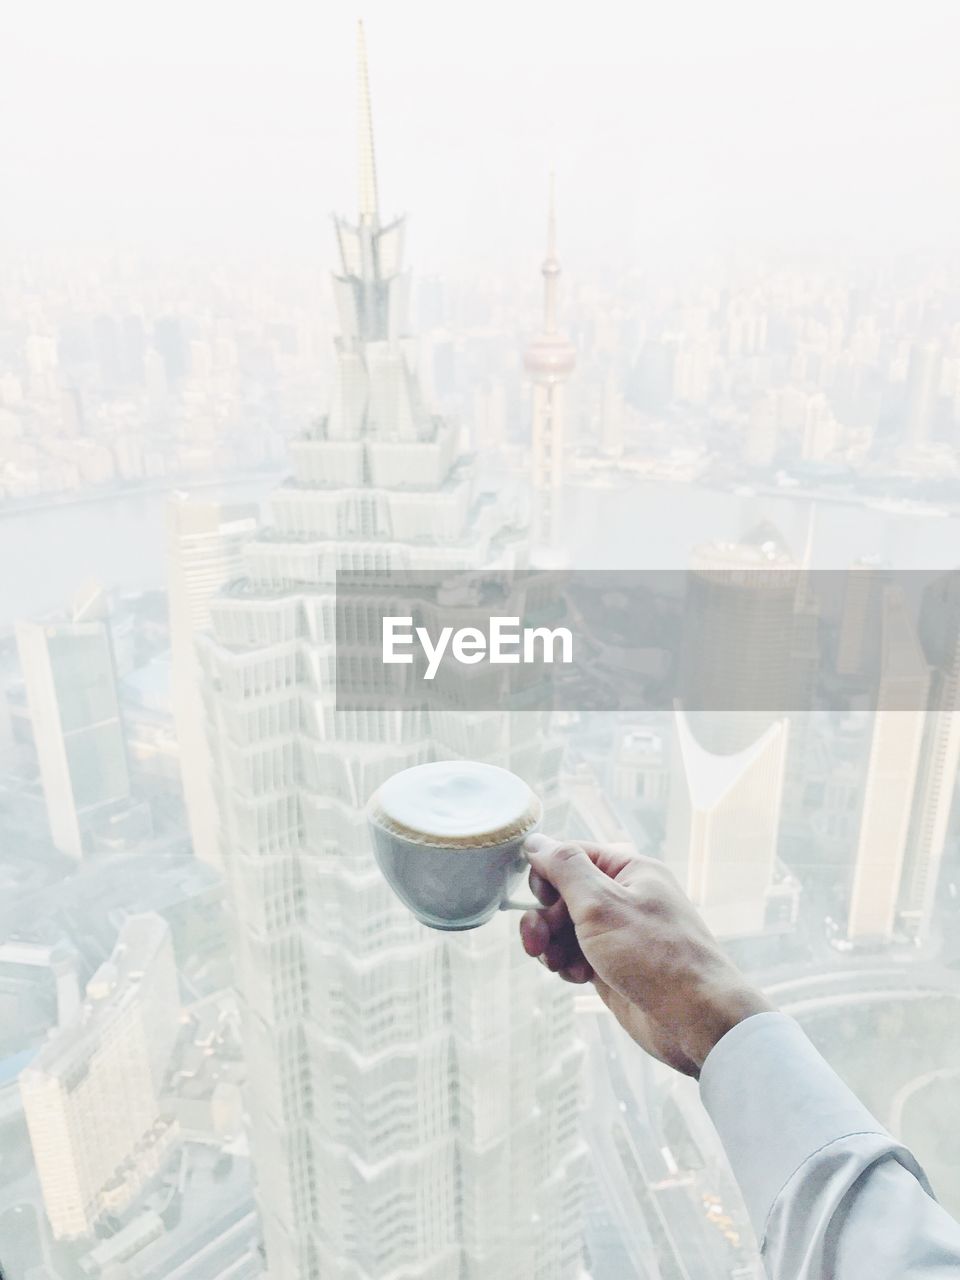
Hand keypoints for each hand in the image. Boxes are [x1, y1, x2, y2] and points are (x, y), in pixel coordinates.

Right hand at [519, 835, 772, 1076]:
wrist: (697, 1020)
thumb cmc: (656, 956)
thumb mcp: (601, 903)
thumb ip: (565, 868)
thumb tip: (536, 840)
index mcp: (630, 871)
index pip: (573, 855)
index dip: (548, 874)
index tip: (539, 899)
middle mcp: (626, 897)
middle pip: (564, 894)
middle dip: (545, 917)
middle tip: (536, 941)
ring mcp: (620, 933)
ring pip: (566, 927)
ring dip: (553, 944)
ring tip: (557, 964)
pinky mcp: (614, 965)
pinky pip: (576, 955)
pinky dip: (569, 965)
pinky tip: (579, 978)